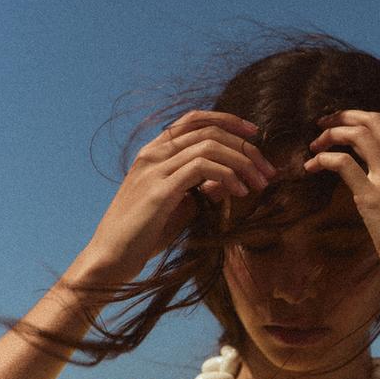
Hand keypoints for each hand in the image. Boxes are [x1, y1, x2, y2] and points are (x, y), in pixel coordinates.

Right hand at [81, 110, 274, 283]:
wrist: (111, 258)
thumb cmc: (144, 234)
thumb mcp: (180, 206)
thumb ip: (201, 189)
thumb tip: (230, 181)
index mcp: (154, 151)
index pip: (195, 120)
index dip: (228, 121)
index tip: (255, 135)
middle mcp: (153, 153)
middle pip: (209, 131)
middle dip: (246, 148)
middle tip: (268, 171)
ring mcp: (154, 169)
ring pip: (209, 146)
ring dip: (242, 162)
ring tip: (260, 184)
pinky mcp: (159, 190)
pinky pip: (201, 168)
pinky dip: (227, 176)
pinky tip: (240, 192)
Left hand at [304, 110, 379, 293]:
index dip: (368, 119)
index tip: (349, 127)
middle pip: (374, 121)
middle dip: (345, 116)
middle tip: (325, 124)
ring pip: (358, 134)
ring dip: (332, 133)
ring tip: (315, 144)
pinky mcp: (371, 198)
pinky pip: (342, 163)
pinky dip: (323, 158)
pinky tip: (312, 166)